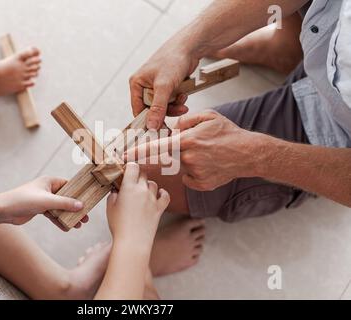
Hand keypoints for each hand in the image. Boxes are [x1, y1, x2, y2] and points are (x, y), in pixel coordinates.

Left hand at [0, 176, 87, 229]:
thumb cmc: (23, 200)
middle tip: (86, 217)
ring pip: (60, 208)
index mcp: (49, 181)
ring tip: (79, 224)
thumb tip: (81, 205)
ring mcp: (43, 200)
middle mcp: (47, 189)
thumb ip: (64, 203)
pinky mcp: (39, 209)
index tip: (89, 200)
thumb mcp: (47, 201)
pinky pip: (53, 215)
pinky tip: (67, 228)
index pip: (69, 185)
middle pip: (66, 198)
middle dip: (76, 208)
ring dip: (69, 216)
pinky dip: (59, 221)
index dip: (79, 192)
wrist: (3, 210)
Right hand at [106, 163, 169, 245]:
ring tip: (141, 193)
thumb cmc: (119, 225)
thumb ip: (113, 195)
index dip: (129, 167)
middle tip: (131, 184)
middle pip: (143, 174)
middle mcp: (142, 190)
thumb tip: (116, 190)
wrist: (132, 242)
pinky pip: (165, 196)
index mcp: (129, 187)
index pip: (133, 167)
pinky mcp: (159, 208)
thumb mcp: (110, 207)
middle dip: (137, 177)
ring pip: (153, 184)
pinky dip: (162, 193)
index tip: (126, 172)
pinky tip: (158, 194)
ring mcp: (152, 199)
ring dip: (147, 185)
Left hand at [124, 111, 262, 190]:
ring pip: (181, 167)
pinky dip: (195, 172)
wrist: (249, 154)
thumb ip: (185, 121)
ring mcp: (195, 173)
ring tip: (208, 155)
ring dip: (188, 161)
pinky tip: (210, 165)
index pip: (156, 148)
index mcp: (187, 140)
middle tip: (194, 148)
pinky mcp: (201, 184)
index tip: (124, 158)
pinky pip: (189, 177)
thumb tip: (172, 129)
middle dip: (175, 153)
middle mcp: (188, 158)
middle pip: (170, 157)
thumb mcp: (207, 116)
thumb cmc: (228, 133)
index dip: (138, 153)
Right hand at [129, 30, 199, 129]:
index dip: (149, 120)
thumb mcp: (164, 86)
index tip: (159, 129)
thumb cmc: (173, 59)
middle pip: (152, 110)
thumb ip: (158, 107)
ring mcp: (156, 86)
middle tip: (179, 110)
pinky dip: (178, 100)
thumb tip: (151, 125)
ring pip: (163, 107)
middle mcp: (144, 85)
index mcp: (136, 84)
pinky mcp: (167, 86)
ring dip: (175, 106)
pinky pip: (171, 101)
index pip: (138, 110)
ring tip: (183, 99)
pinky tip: (183, 93)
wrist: (190, 46)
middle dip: (167, 111)